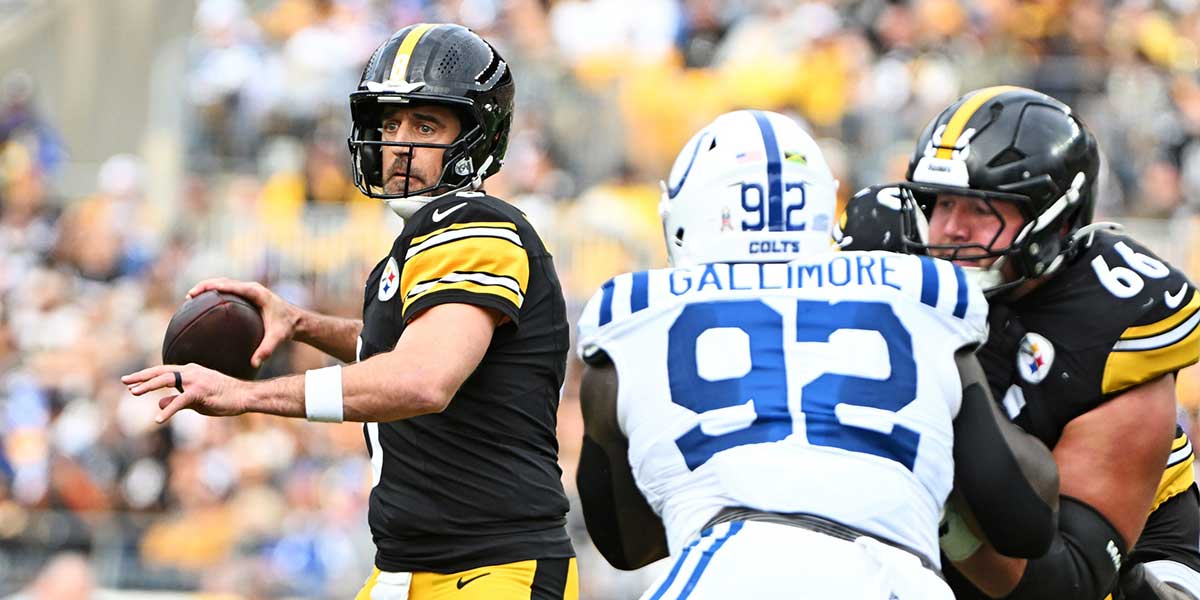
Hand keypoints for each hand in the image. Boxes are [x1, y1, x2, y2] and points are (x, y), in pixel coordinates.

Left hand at [122, 363, 246, 422]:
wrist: (245, 396)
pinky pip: (180, 401)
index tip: (130, 380)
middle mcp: (191, 371)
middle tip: (124, 381)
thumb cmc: (223, 398)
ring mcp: (196, 380)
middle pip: (160, 372)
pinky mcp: (201, 392)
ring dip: (148, 386)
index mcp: (190, 371)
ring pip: (167, 380)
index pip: (163, 371)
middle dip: (141, 377)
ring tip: (133, 393)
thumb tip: (158, 403)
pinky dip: (168, 410)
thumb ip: (176, 400)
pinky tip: (158, 419)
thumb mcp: (195, 400)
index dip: (146, 376)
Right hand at [187, 278, 299, 367]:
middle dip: (205, 286)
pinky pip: (228, 290)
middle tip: (189, 295)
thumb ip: (267, 350)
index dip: (213, 287)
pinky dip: (215, 293)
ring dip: (208, 288)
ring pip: (225, 283)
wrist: (297, 321)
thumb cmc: (287, 327)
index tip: (197, 292)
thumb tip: (255, 363)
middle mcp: (252, 288)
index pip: (231, 286)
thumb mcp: (278, 338)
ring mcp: (250, 290)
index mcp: (257, 293)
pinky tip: (204, 303)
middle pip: (224, 281)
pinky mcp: (248, 295)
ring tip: (191, 298)